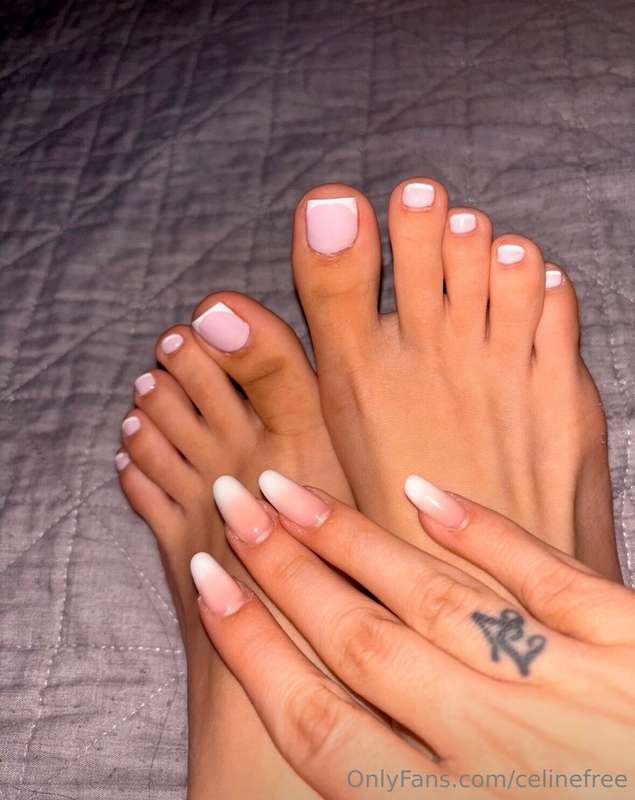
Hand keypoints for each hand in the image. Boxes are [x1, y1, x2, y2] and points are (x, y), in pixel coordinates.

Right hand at [190, 471, 634, 798]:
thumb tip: (325, 734)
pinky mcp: (632, 650)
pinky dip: (480, 531)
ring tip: (293, 491)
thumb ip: (392, 791)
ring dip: (351, 541)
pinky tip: (423, 494)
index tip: (207, 582)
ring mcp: (570, 693)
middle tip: (233, 506)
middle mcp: (497, 754)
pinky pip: (544, 577)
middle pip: (359, 643)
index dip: (252, 647)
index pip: (317, 723)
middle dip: (283, 571)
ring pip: (431, 599)